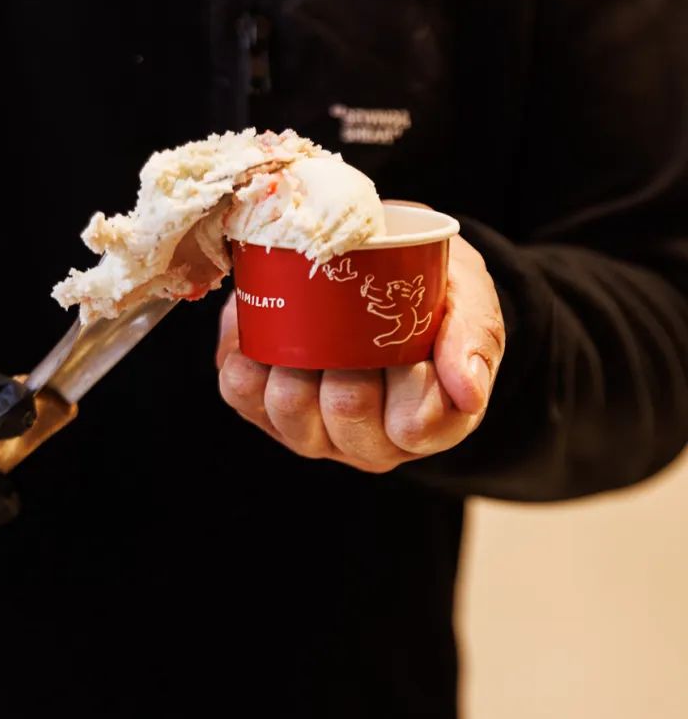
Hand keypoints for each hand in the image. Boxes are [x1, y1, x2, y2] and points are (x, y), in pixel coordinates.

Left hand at [217, 236, 504, 470]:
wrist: (382, 275)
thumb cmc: (432, 291)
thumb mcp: (470, 298)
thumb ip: (477, 337)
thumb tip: (469, 393)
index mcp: (429, 425)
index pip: (413, 424)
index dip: (409, 377)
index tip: (413, 329)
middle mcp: (369, 443)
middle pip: (347, 412)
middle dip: (349, 359)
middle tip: (359, 315)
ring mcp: (314, 434)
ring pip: (291, 408)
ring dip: (295, 359)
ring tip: (313, 321)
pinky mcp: (263, 412)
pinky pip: (241, 394)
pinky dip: (248, 357)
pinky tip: (265, 330)